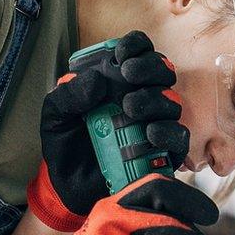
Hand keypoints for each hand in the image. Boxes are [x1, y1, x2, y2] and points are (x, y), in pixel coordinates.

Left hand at [27, 30, 190, 230]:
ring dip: (155, 99)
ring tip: (129, 108)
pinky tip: (149, 133)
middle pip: (163, 71)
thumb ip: (67, 95)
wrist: (68, 187)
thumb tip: (96, 80)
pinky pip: (179, 138)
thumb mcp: (55, 116)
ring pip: (172, 102)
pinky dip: (167, 132)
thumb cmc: (65, 145)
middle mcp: (143, 98)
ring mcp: (156, 125)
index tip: (121, 54)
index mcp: (120, 82)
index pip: (140, 53)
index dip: (137, 46)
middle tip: (128, 74)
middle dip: (150, 68)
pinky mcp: (164, 153)